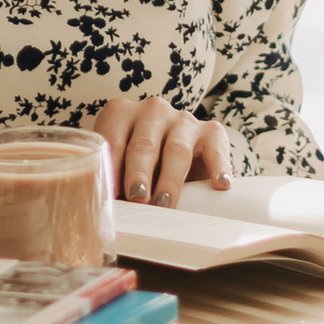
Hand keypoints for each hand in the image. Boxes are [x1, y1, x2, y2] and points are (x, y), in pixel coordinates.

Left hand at [93, 98, 234, 206]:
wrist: (173, 158)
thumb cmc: (138, 166)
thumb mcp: (119, 166)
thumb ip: (110, 179)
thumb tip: (104, 212)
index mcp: (121, 114)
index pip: (112, 140)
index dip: (109, 169)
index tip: (109, 195)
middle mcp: (152, 111)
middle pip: (144, 145)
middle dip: (139, 174)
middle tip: (136, 198)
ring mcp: (183, 120)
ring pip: (176, 149)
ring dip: (170, 179)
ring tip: (164, 203)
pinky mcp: (211, 131)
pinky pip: (216, 147)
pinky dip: (218, 166)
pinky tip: (220, 184)